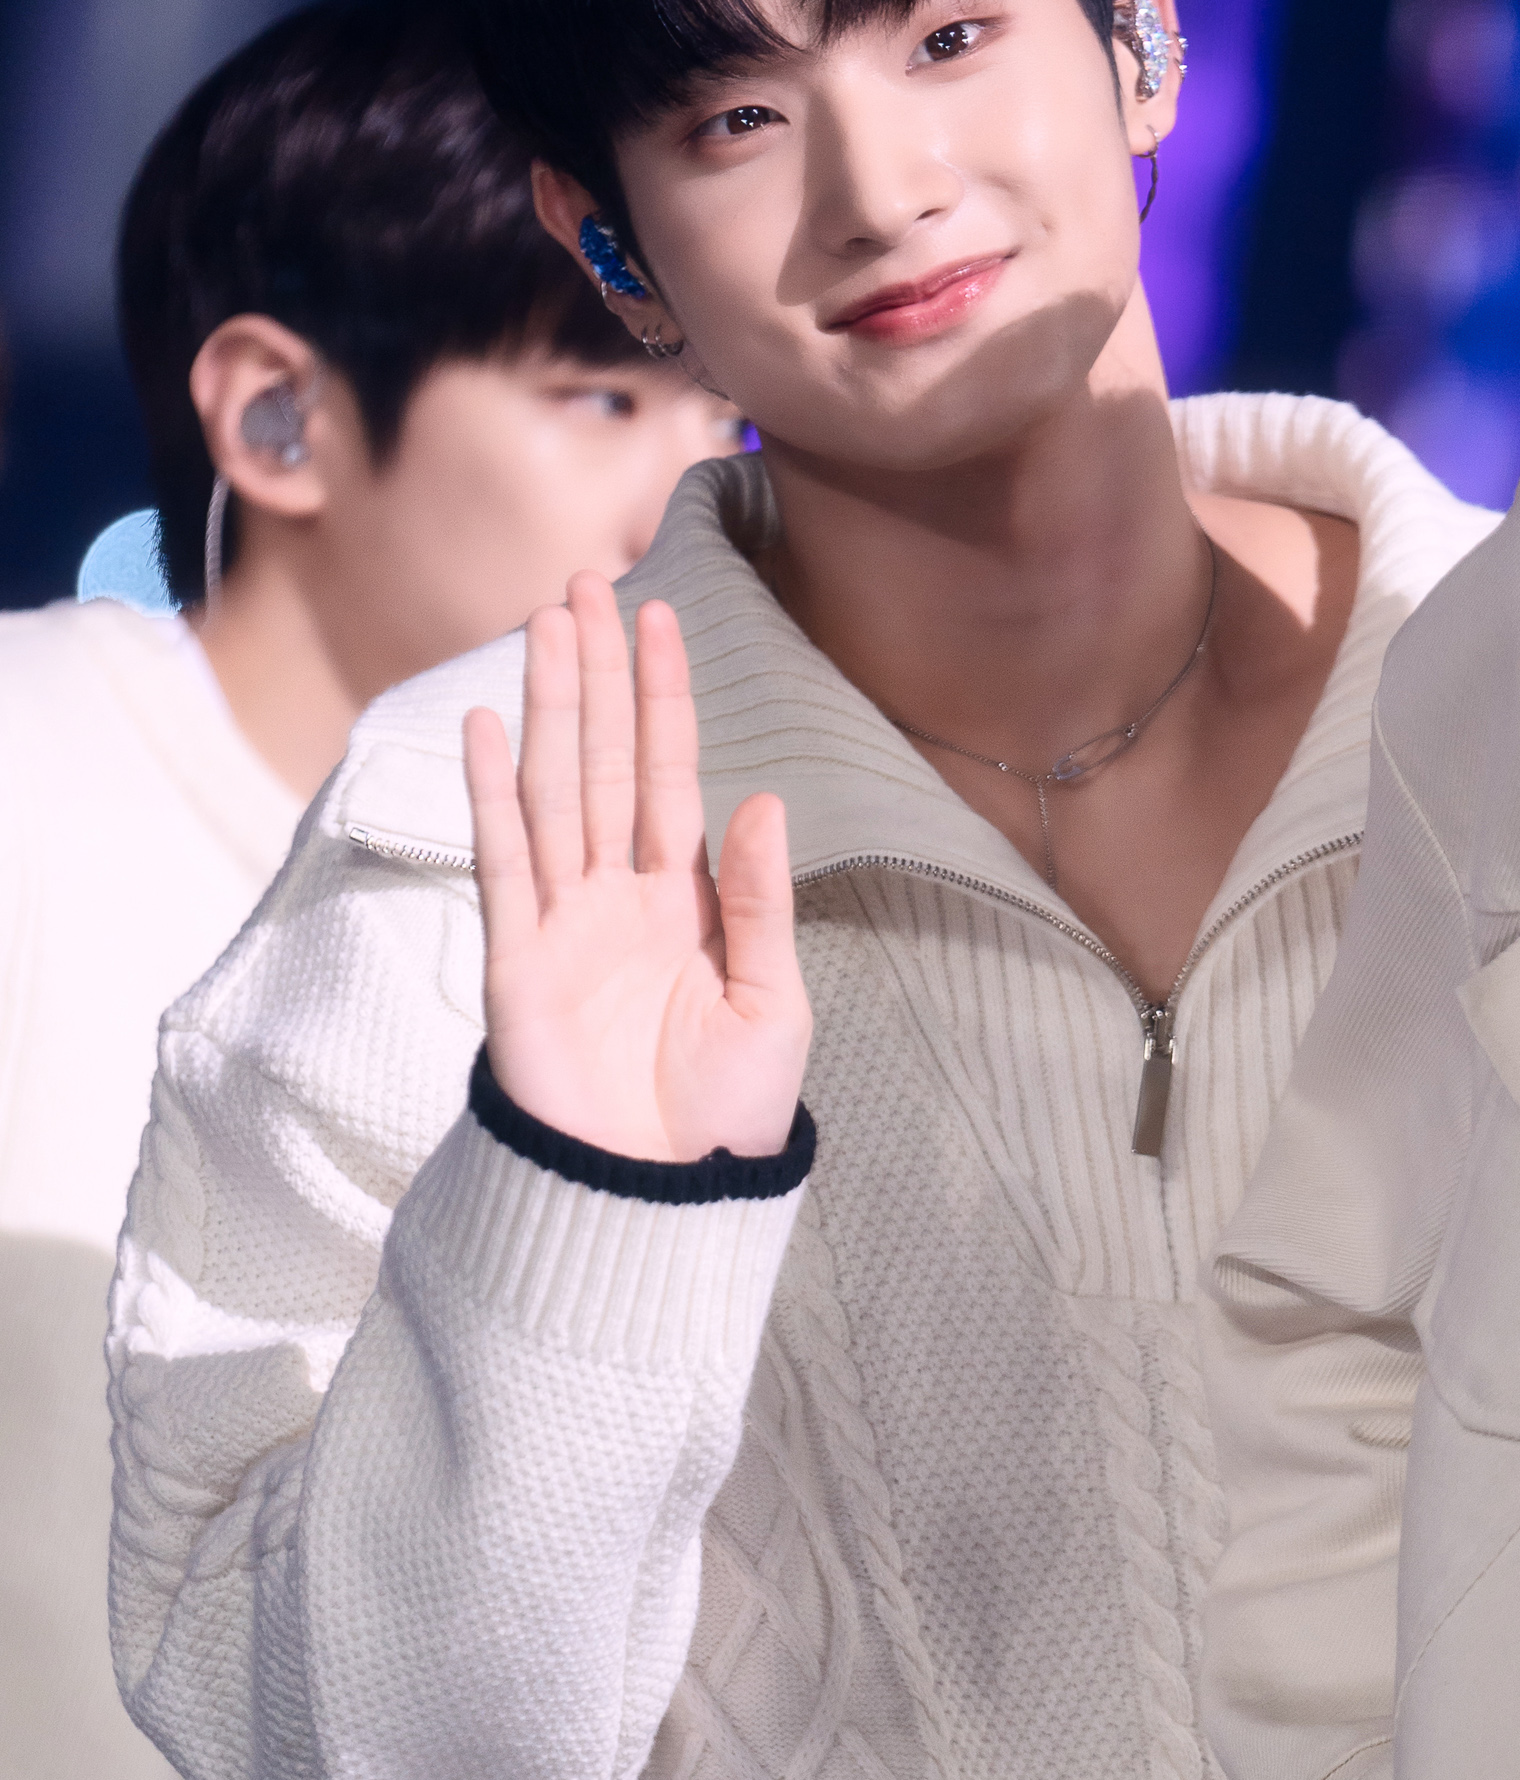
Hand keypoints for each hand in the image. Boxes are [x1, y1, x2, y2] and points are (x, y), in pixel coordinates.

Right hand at [463, 574, 810, 1162]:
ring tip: (545, 624)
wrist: (659, 1196)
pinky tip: (487, 727)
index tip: (659, 616)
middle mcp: (618, 893)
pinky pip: (503, 862)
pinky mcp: (516, 961)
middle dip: (596, 673)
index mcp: (685, 898)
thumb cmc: (726, 1112)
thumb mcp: (773, 1002)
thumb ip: (762, 902)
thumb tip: (765, 800)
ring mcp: (562, 920)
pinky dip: (493, 795)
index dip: (662, 695)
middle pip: (602, 758)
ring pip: (553, 787)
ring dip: (548, 706)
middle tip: (585, 583)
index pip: (669, 771)